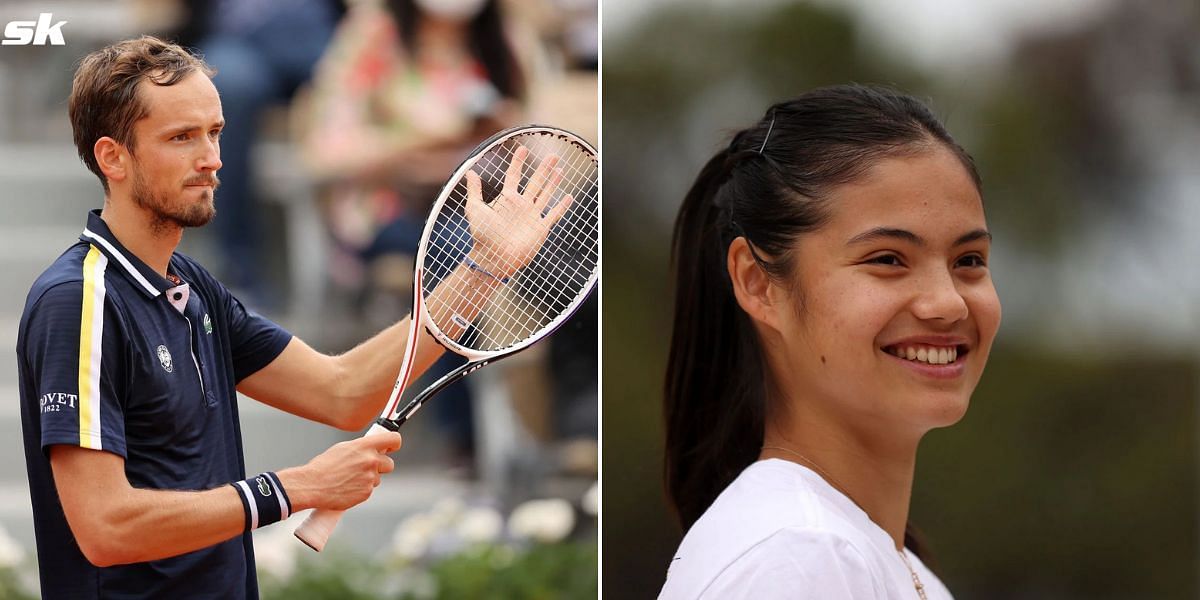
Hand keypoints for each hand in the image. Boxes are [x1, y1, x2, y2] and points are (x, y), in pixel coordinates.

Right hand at [281, 432, 401, 511]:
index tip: (391, 447)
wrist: (312, 485)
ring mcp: (370, 478)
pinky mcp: (366, 493)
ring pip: (378, 478)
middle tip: (366, 468)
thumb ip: (361, 447)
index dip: (394, 444)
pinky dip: (361, 489)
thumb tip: (372, 448)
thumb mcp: (343, 448)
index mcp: (364, 446)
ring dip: (369, 479)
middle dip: (380, 466)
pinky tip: (347, 487)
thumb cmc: (323, 466)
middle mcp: (370, 461)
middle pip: (390, 464)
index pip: (393, 440)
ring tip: (349, 478)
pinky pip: (369, 489)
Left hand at [464, 145, 573, 278]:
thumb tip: (470, 172)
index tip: (522, 148)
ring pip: (546, 194)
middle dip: (544, 168)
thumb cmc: (482, 235)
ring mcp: (532, 216)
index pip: (514, 175)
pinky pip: (554, 214)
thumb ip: (474, 191)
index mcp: (507, 199)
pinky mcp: (540, 228)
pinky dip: (562, 206)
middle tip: (553, 155)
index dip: (518, 162)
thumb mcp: (475, 209)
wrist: (495, 258)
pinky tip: (568, 197)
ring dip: (553, 182)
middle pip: (536, 182)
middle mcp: (521, 205)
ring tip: (560, 169)